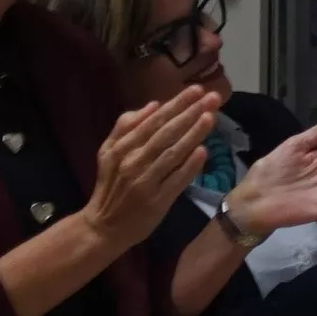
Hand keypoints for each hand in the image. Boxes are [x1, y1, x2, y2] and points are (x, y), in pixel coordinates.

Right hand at [80, 88, 220, 246]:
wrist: (104, 226)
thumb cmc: (111, 186)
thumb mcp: (108, 153)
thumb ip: (126, 127)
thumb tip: (153, 105)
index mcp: (120, 148)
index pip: (153, 121)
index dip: (175, 105)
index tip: (196, 89)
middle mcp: (132, 162)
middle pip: (165, 133)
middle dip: (190, 113)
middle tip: (212, 97)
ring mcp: (145, 181)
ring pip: (172, 154)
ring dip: (193, 134)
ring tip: (211, 117)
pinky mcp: (156, 200)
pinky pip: (176, 179)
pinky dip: (189, 165)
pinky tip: (203, 151)